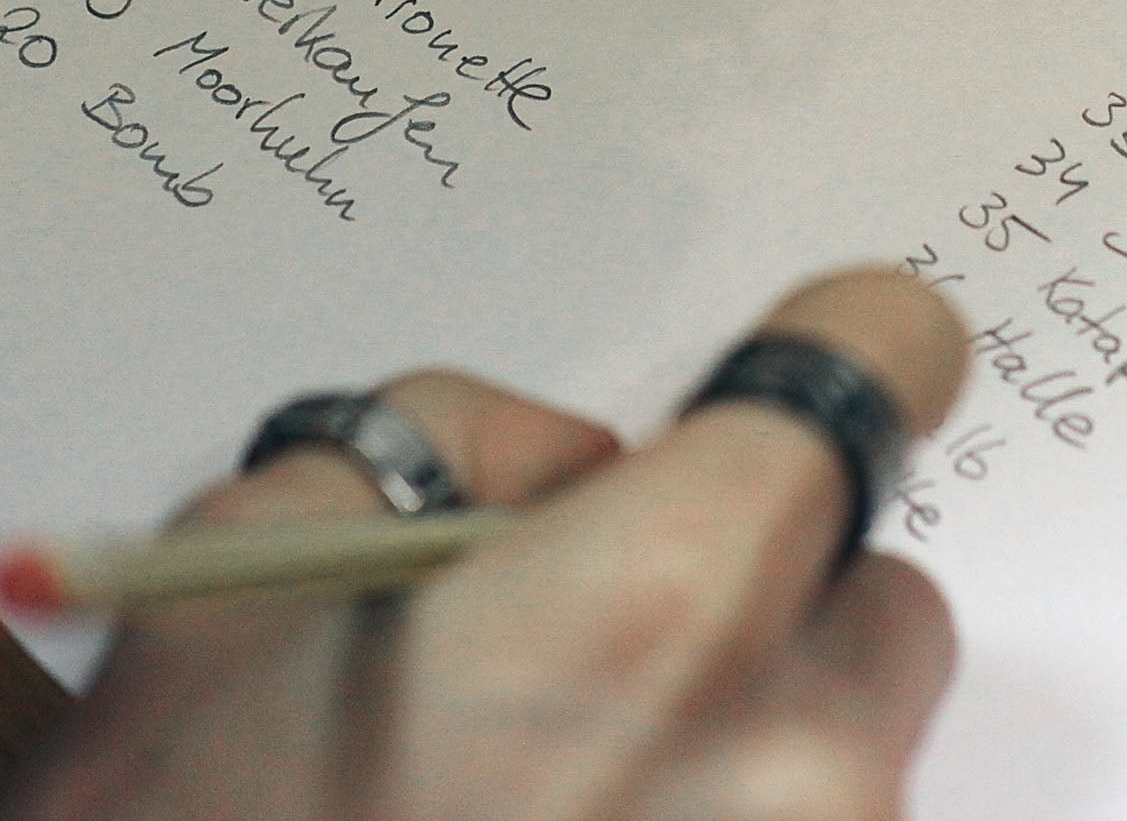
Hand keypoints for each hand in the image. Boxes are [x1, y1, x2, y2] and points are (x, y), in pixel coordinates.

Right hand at [3, 271, 967, 820]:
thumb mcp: (240, 560)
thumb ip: (446, 438)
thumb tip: (574, 466)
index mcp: (667, 605)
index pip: (885, 361)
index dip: (837, 352)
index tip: (787, 396)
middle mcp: (794, 769)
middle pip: (876, 597)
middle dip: (757, 610)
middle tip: (580, 673)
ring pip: (847, 768)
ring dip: (734, 763)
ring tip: (542, 810)